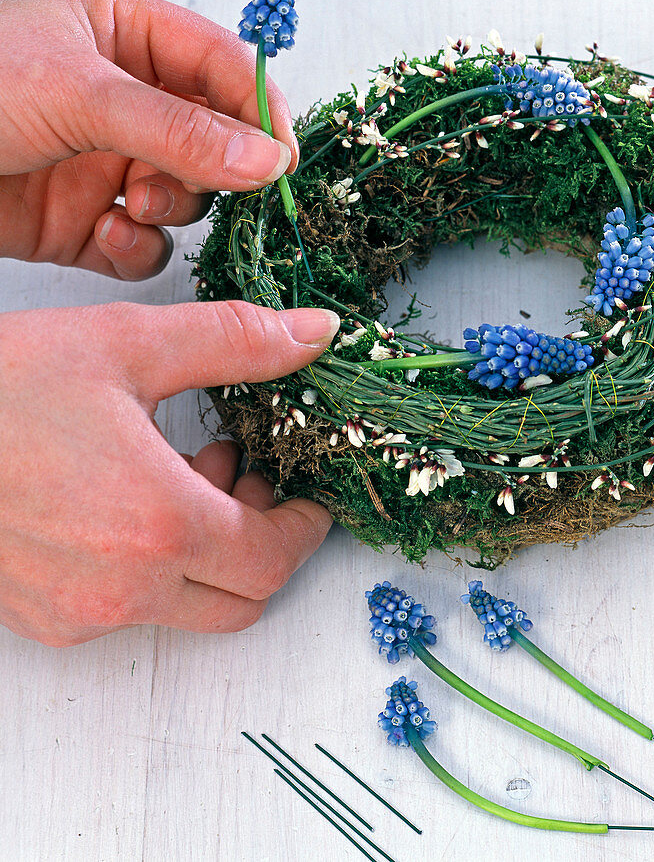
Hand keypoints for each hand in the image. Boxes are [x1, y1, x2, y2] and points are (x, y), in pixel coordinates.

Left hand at [0, 0, 297, 278]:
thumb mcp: (77, 93)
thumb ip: (180, 129)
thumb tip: (269, 161)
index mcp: (124, 37)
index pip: (222, 69)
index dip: (260, 111)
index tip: (282, 158)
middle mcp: (125, 101)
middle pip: (217, 142)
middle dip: (214, 170)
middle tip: (205, 184)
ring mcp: (108, 164)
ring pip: (188, 198)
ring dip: (171, 208)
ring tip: (134, 204)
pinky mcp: (87, 222)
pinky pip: (146, 244)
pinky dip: (137, 248)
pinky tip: (106, 234)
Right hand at [0, 301, 338, 646]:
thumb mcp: (126, 346)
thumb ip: (234, 341)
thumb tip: (314, 333)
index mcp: (159, 524)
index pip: (275, 559)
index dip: (306, 528)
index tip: (309, 499)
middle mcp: (123, 587)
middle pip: (243, 600)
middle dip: (264, 542)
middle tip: (249, 479)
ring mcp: (78, 613)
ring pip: (187, 607)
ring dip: (210, 551)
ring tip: (189, 471)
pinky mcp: (43, 618)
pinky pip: (128, 609)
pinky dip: (155, 566)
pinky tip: (133, 500)